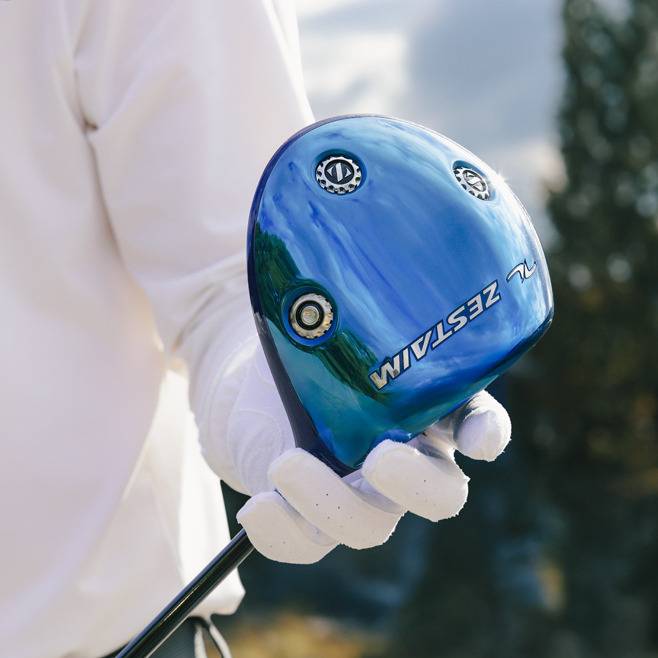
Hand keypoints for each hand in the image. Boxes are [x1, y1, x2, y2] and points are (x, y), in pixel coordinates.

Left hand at [220, 344, 510, 563]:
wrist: (259, 387)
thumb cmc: (311, 352)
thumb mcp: (338, 332)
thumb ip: (359, 323)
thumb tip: (356, 283)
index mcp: (426, 412)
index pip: (478, 424)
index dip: (486, 434)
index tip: (479, 439)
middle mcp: (404, 461)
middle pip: (439, 496)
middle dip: (415, 484)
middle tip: (381, 456)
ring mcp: (358, 494)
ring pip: (368, 527)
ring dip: (328, 503)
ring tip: (285, 464)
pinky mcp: (310, 517)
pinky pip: (305, 545)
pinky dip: (282, 532)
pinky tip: (259, 506)